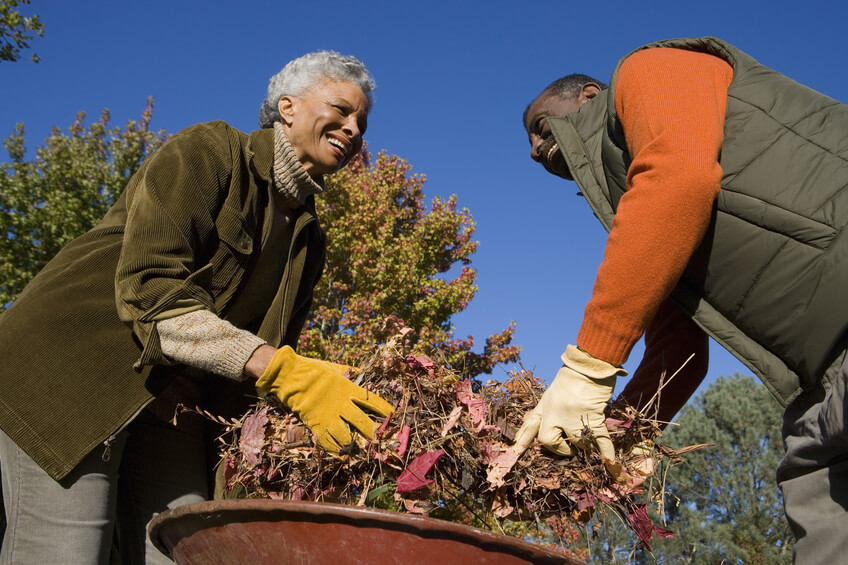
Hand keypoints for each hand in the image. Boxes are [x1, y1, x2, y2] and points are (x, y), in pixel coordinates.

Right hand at [255, 346, 393, 452]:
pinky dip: (336, 451)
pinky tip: (343, 457)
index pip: (372, 401)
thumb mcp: (336, 369)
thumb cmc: (315, 371)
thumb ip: (350, 373)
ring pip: (346, 436)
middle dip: (373, 432)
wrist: (292, 377)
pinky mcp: (316, 425)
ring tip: (363, 452)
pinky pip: (328, 442)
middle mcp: (341, 405)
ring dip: (355, 445)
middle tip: (381, 440)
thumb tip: (361, 373)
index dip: (383, 409)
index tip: (393, 415)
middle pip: (362, 422)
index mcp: (348, 390)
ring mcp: (329, 416)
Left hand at [513, 345, 626, 459]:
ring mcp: (573, 418)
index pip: (529, 427)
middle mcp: (555, 415)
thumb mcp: (551, 392)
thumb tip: (539, 422)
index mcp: (544, 407)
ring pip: (576, 443)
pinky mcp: (593, 419)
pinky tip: (610, 463)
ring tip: (589, 441)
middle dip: (558, 449)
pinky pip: (600, 441)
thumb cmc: (572, 375)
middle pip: (548, 441)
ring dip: (584, 444)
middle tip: (568, 450)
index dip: (522, 440)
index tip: (515, 450)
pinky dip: (606, 453)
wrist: (589, 367)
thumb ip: (547, 409)